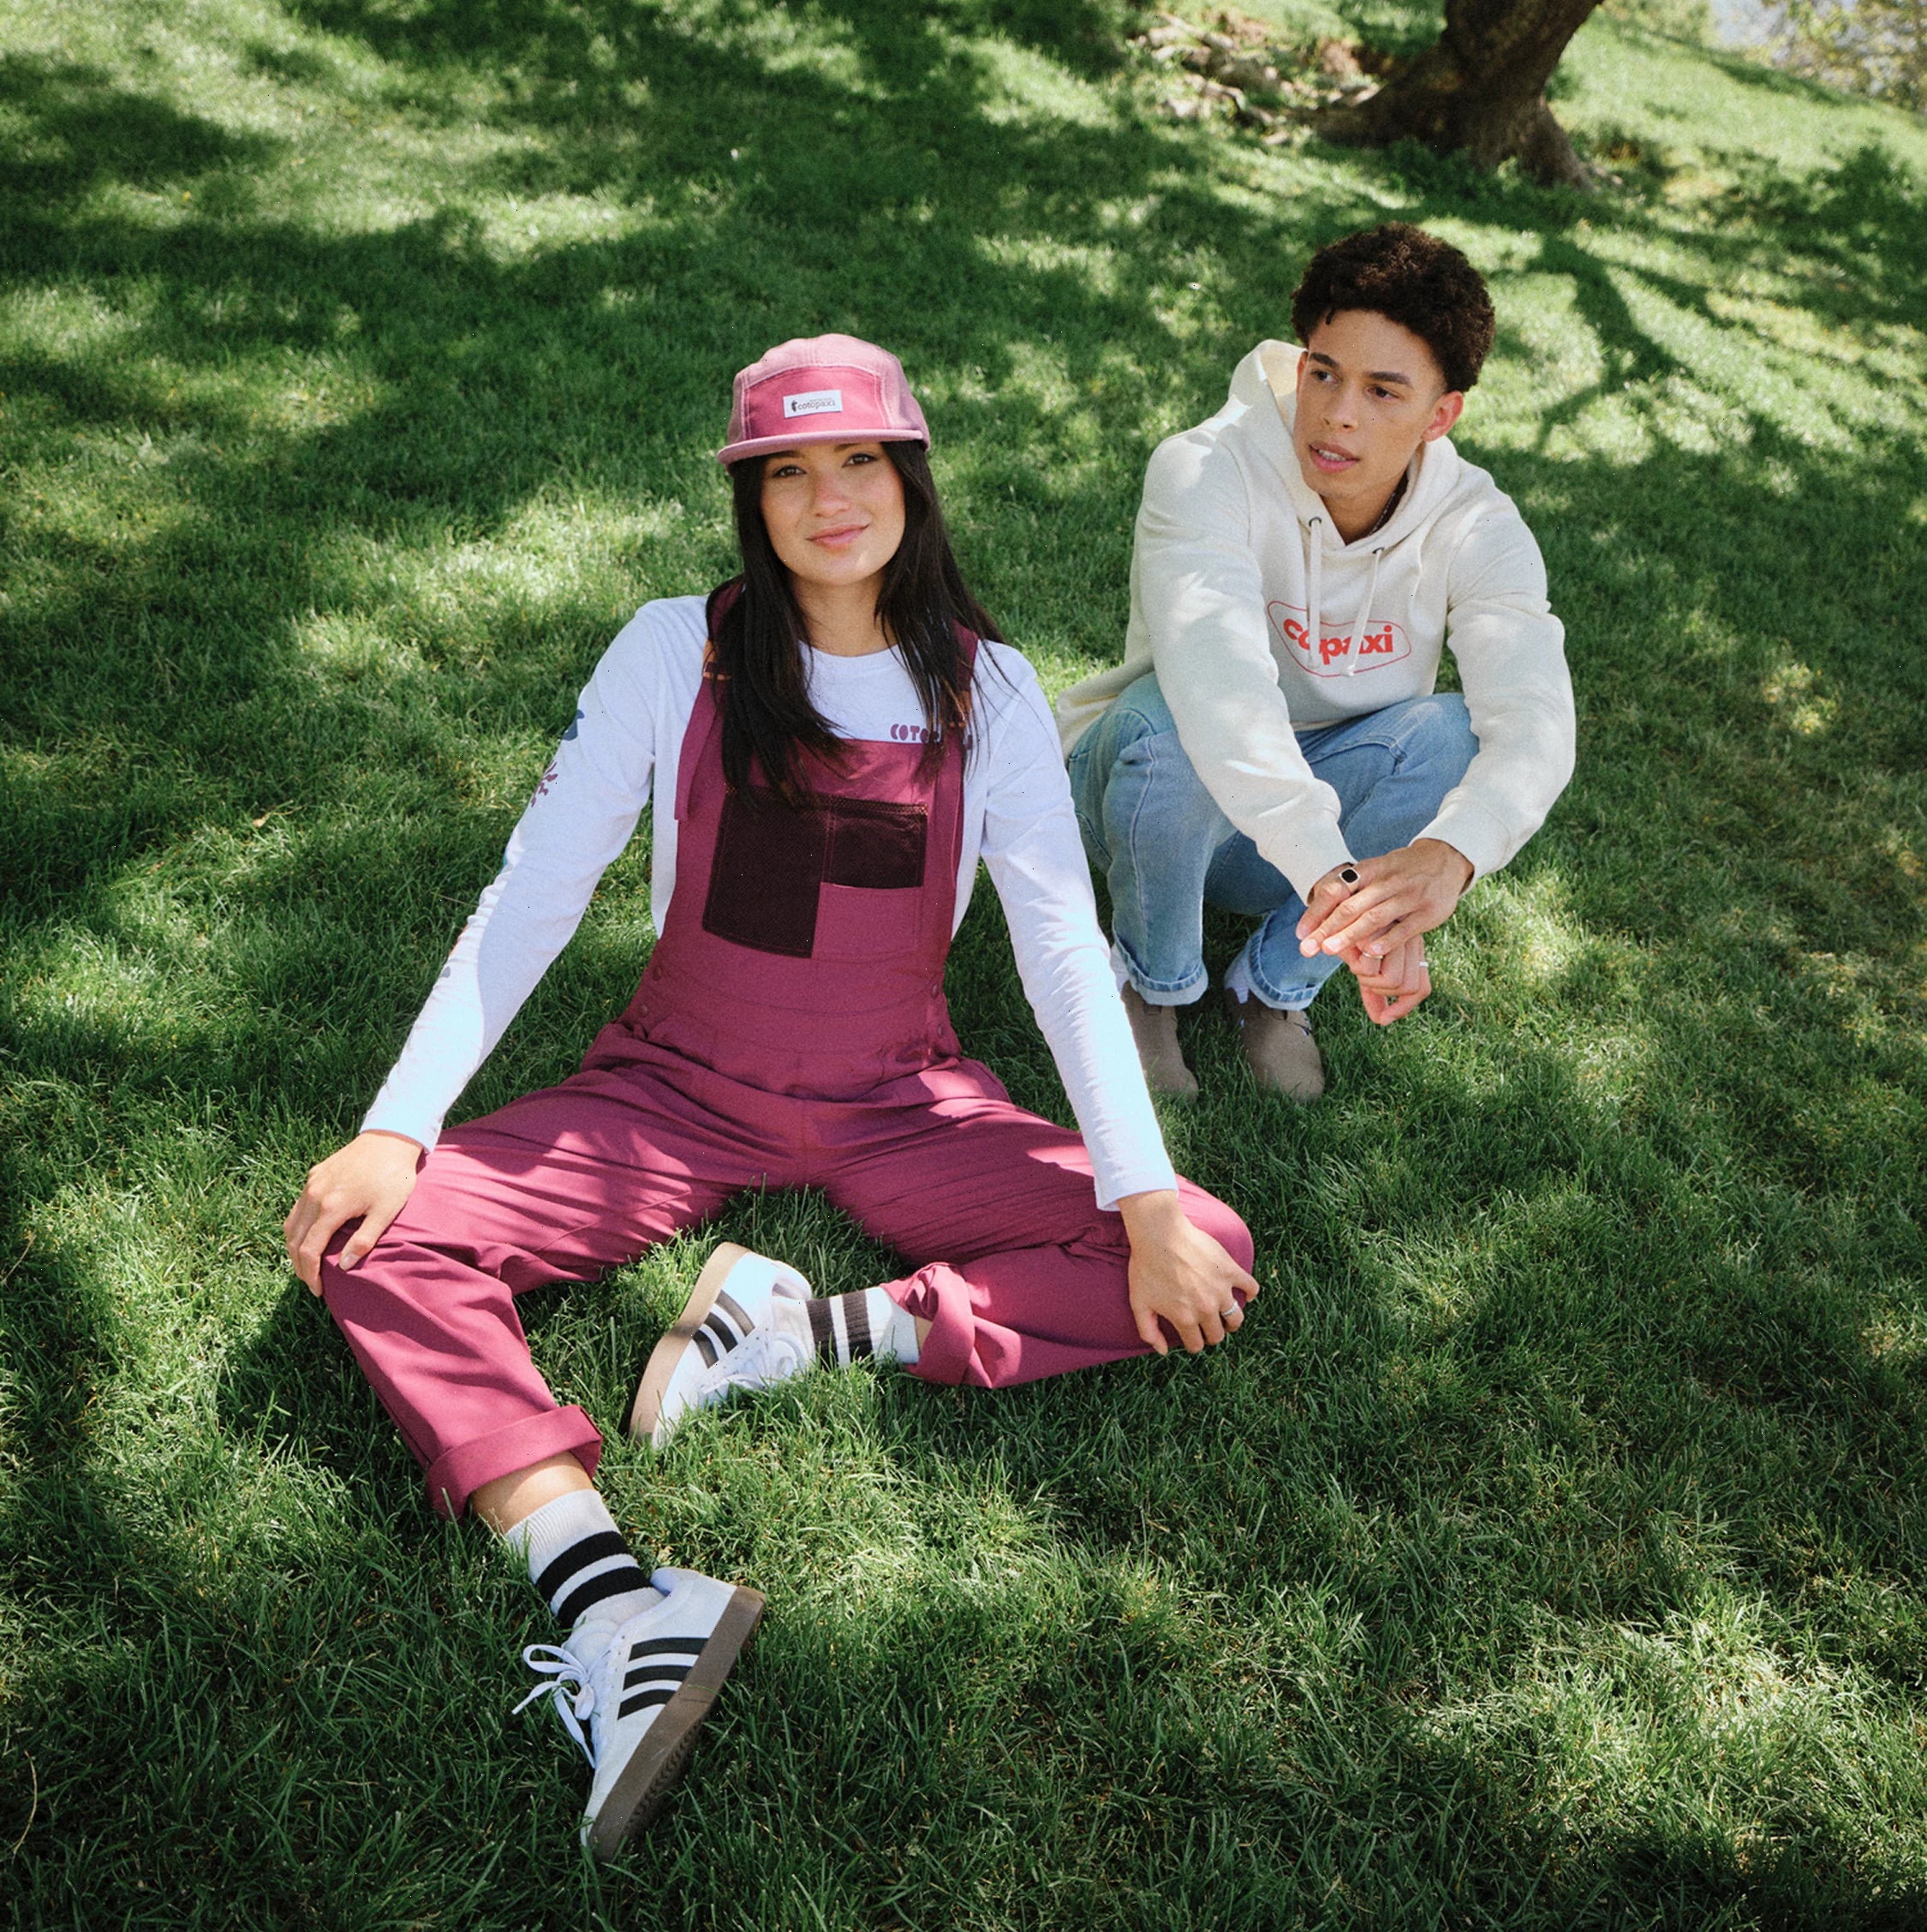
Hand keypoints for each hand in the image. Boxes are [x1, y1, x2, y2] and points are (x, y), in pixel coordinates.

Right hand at [283, 1130, 423, 1294]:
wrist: (390, 1139)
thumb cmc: (393, 1176)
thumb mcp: (386, 1211)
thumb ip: (364, 1240)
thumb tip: (344, 1267)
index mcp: (331, 1208)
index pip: (309, 1250)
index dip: (311, 1274)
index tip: (318, 1290)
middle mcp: (314, 1196)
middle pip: (294, 1240)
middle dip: (299, 1266)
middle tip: (311, 1282)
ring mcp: (311, 1184)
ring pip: (291, 1223)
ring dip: (294, 1247)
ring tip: (307, 1264)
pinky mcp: (314, 1175)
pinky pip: (298, 1207)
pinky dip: (297, 1227)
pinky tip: (309, 1235)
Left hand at [1117, 1190, 1259, 1355]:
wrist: (1159, 1234)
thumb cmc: (1145, 1267)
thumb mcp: (1139, 1303)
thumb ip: (1149, 1332)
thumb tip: (1163, 1351)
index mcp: (1185, 1318)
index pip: (1197, 1344)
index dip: (1193, 1343)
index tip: (1191, 1336)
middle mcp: (1206, 1308)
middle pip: (1218, 1334)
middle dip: (1212, 1334)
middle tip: (1206, 1325)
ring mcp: (1221, 1289)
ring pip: (1236, 1317)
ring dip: (1232, 1321)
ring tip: (1226, 1317)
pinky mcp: (1230, 1270)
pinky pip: (1251, 1287)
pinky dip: (1250, 1292)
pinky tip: (1245, 1293)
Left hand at [1297, 838, 1472, 962]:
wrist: (1445, 859)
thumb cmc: (1400, 871)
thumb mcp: (1375, 870)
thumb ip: (1351, 890)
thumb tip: (1316, 916)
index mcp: (1370, 870)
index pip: (1337, 889)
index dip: (1317, 911)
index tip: (1300, 933)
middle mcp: (1387, 881)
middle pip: (1352, 906)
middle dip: (1327, 928)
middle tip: (1308, 948)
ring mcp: (1409, 896)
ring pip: (1375, 917)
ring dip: (1350, 935)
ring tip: (1329, 950)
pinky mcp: (1427, 912)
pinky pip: (1405, 928)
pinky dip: (1387, 940)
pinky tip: (1371, 951)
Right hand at [1340, 932, 1430, 1024]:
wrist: (1342, 895)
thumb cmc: (1353, 931)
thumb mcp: (1366, 963)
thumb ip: (1374, 991)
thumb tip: (1381, 1019)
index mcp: (1412, 949)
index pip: (1420, 987)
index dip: (1404, 1007)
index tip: (1384, 1017)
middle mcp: (1411, 942)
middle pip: (1408, 987)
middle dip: (1379, 992)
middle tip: (1361, 978)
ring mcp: (1398, 936)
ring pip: (1391, 981)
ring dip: (1367, 979)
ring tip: (1355, 962)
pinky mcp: (1380, 931)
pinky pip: (1372, 967)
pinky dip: (1358, 967)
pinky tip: (1349, 954)